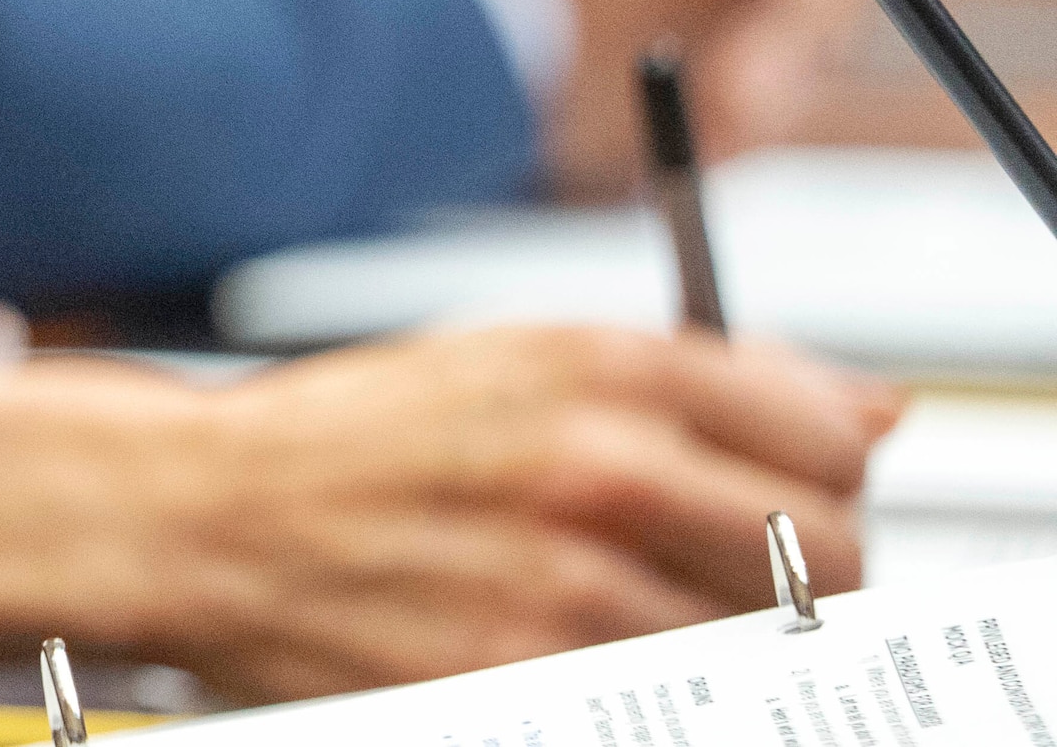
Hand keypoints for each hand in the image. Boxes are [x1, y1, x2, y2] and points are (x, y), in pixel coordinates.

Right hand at [111, 325, 895, 697]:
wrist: (190, 515)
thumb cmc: (350, 439)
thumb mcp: (517, 360)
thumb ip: (702, 381)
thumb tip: (875, 412)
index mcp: (599, 368)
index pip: (832, 437)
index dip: (824, 475)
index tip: (783, 493)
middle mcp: (597, 468)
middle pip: (829, 557)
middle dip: (799, 576)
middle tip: (725, 577)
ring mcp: (565, 588)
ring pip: (761, 650)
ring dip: (721, 645)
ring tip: (629, 616)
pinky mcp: (523, 683)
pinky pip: (665, 704)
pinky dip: (648, 692)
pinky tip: (582, 655)